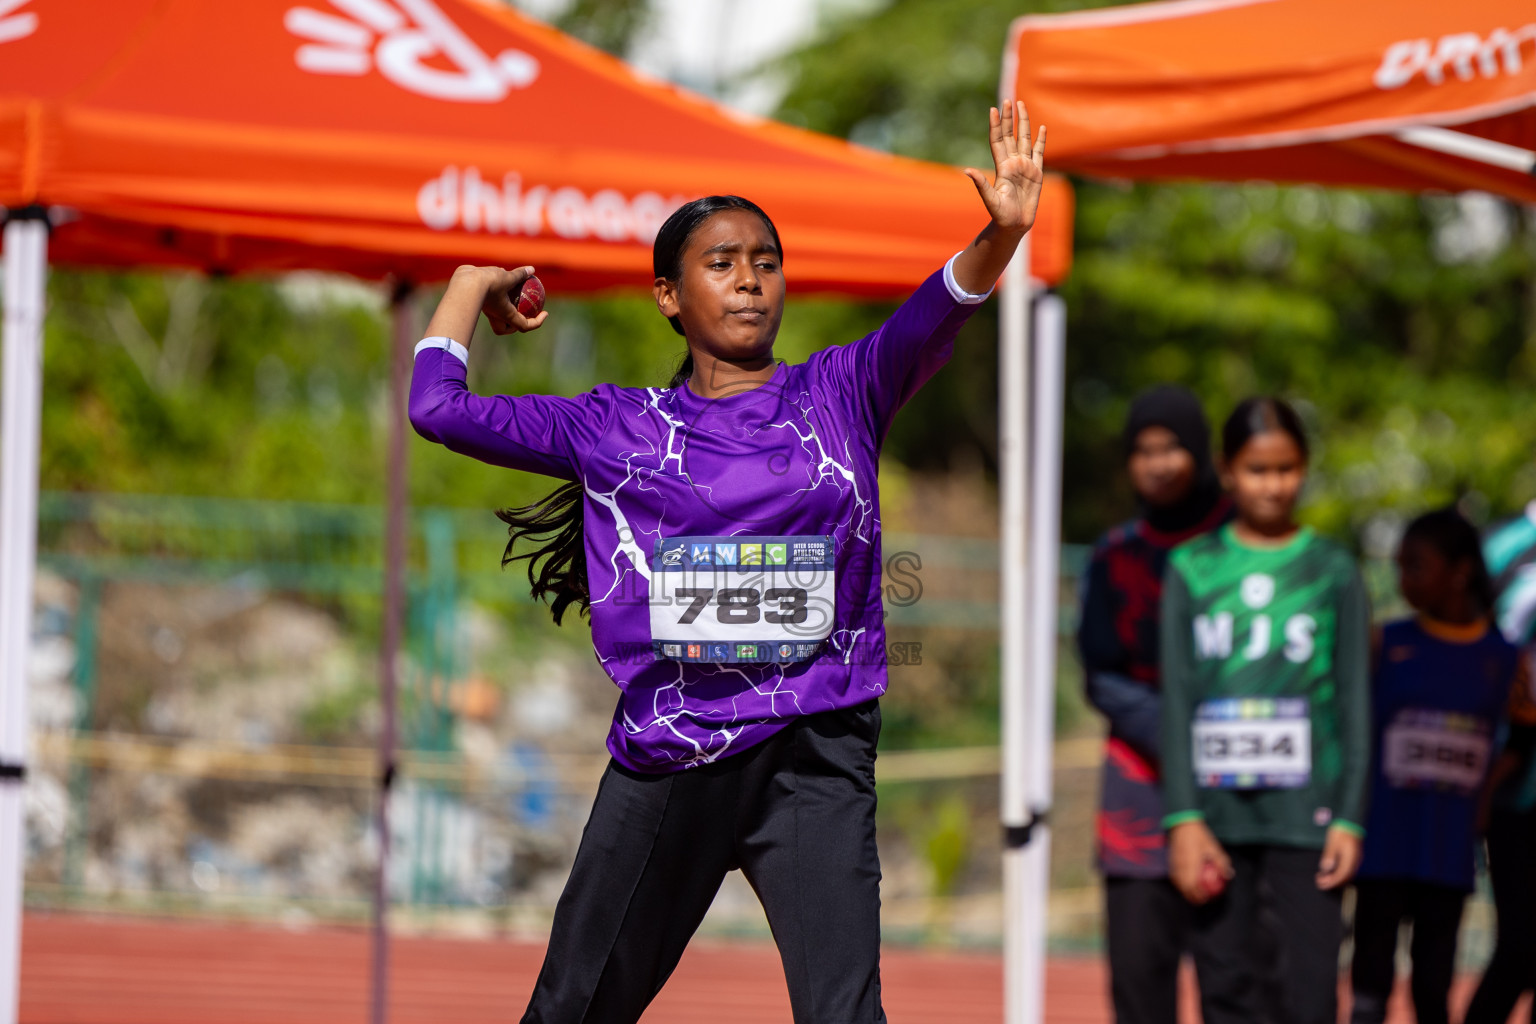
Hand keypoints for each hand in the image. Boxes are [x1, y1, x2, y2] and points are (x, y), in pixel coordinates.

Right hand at [477, 265, 548, 335]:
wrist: (464, 281)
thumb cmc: (488, 282)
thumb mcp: (507, 276)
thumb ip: (519, 275)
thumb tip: (531, 270)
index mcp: (506, 315)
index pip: (524, 326)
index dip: (537, 323)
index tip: (545, 314)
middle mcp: (495, 315)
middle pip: (504, 329)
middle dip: (513, 326)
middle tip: (523, 312)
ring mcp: (486, 308)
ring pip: (496, 315)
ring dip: (505, 308)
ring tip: (513, 294)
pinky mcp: (480, 299)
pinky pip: (492, 300)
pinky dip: (498, 294)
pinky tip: (499, 278)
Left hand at [963, 101, 1045, 234]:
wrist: (1014, 225)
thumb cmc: (1001, 215)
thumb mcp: (990, 200)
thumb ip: (981, 184)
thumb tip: (967, 171)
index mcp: (1002, 167)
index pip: (998, 141)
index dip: (996, 125)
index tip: (993, 109)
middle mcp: (1012, 163)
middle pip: (1010, 135)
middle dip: (1009, 117)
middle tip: (1007, 100)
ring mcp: (1025, 167)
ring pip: (1024, 139)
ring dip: (1023, 123)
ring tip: (1022, 105)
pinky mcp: (1036, 173)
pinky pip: (1039, 152)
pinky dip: (1040, 140)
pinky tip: (1041, 128)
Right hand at [1168, 820, 1231, 904]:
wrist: (1183, 825)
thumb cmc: (1200, 836)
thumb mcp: (1214, 847)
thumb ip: (1221, 862)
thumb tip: (1228, 875)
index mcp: (1191, 863)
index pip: (1193, 884)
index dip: (1198, 894)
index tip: (1206, 899)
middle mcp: (1181, 865)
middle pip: (1184, 887)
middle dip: (1191, 896)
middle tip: (1200, 901)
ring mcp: (1174, 864)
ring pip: (1178, 883)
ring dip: (1185, 891)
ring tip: (1193, 896)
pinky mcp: (1171, 861)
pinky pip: (1174, 877)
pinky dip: (1179, 884)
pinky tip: (1185, 885)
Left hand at [1315, 827, 1361, 889]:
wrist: (1351, 821)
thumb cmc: (1341, 830)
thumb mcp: (1332, 841)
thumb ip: (1329, 855)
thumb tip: (1325, 868)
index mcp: (1350, 857)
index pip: (1342, 875)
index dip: (1332, 882)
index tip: (1321, 883)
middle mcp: (1355, 861)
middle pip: (1345, 877)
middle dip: (1332, 882)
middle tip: (1320, 882)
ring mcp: (1355, 859)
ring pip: (1346, 875)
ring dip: (1335, 879)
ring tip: (1323, 878)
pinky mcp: (1353, 857)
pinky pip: (1347, 870)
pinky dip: (1338, 874)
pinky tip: (1330, 872)